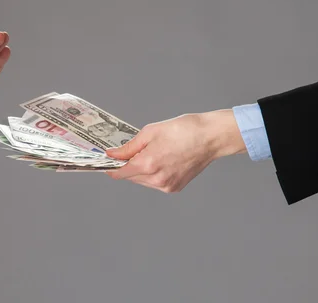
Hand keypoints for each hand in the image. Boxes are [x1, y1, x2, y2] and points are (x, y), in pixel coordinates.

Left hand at [105, 110, 246, 192]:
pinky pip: (156, 183)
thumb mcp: (150, 132)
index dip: (110, 167)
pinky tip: (163, 159)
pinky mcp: (175, 187)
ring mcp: (166, 186)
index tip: (106, 161)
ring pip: (143, 181)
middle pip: (131, 177)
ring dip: (141, 170)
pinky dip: (154, 173)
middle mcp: (156, 179)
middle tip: (132, 150)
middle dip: (128, 165)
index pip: (119, 173)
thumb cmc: (184, 130)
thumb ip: (129, 147)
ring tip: (154, 152)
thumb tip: (113, 154)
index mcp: (147, 164)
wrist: (211, 137)